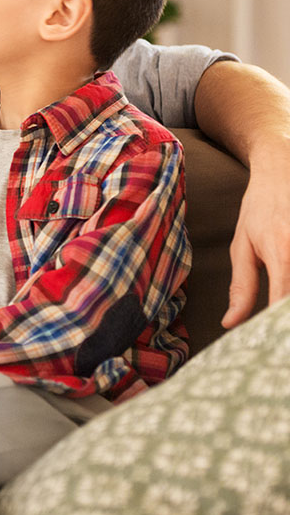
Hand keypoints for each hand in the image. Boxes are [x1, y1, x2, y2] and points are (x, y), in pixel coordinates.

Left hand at [223, 137, 289, 327]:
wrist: (284, 170)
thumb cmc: (260, 211)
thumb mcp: (243, 245)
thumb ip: (241, 287)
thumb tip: (231, 324)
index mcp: (281, 251)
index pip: (284, 297)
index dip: (280, 323)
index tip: (275, 345)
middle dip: (287, 318)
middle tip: (278, 341)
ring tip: (279, 324)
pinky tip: (287, 293)